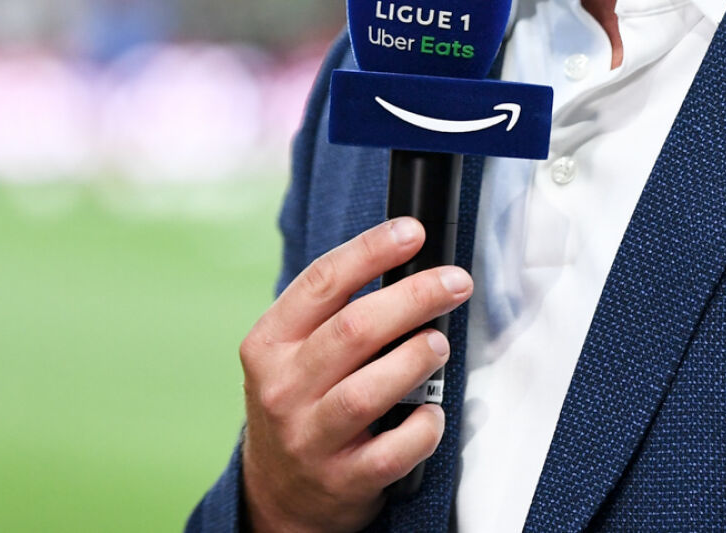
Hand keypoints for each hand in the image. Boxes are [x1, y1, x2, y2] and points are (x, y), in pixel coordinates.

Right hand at [238, 217, 473, 532]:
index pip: (321, 283)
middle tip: (455, 283)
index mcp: (270, 344)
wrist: (280, 494)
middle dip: (414, 297)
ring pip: (367, 391)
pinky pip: (390, 452)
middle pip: (353, 330)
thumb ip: (334, 314)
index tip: (412, 232)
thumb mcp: (294, 354)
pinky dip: (422, 428)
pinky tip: (433, 412)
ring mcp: (309, 438)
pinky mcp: (341, 480)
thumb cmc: (302, 404)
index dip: (371, 251)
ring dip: (416, 359)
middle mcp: (283, 390)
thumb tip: (408, 262)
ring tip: (440, 343)